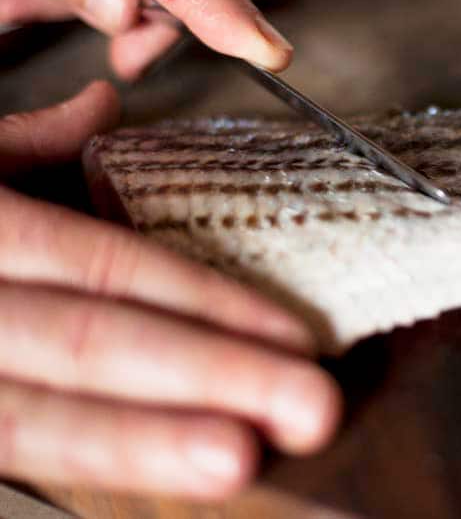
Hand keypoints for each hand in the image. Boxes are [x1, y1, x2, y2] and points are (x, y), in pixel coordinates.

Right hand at [0, 82, 340, 497]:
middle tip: (309, 409)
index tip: (297, 335)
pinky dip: (74, 464)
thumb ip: (15, 142)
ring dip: (140, 444)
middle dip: (205, 380)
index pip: (98, 263)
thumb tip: (106, 104)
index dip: (202, 301)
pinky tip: (146, 478)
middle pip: (82, 344)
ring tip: (236, 461)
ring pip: (28, 420)